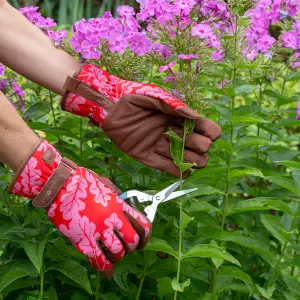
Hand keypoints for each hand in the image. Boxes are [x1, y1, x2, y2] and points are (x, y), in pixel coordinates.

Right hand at [9, 138, 150, 274]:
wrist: (60, 185)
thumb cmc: (81, 180)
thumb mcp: (106, 184)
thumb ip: (117, 196)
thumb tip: (123, 204)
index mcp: (119, 205)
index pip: (142, 224)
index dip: (146, 235)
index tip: (142, 240)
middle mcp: (113, 219)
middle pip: (132, 241)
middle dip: (132, 246)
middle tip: (126, 247)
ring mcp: (99, 231)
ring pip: (118, 252)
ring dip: (118, 255)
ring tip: (113, 254)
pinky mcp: (84, 241)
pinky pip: (100, 261)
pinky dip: (106, 268)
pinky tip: (107, 270)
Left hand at [62, 64, 221, 176]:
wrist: (108, 109)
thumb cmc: (132, 98)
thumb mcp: (154, 97)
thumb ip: (174, 106)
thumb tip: (196, 117)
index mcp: (176, 117)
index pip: (201, 126)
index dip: (209, 131)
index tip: (211, 134)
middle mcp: (171, 132)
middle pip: (195, 144)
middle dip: (201, 147)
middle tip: (198, 145)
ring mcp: (159, 145)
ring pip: (182, 157)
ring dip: (191, 160)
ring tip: (195, 161)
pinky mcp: (146, 156)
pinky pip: (164, 165)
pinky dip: (175, 170)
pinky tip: (185, 173)